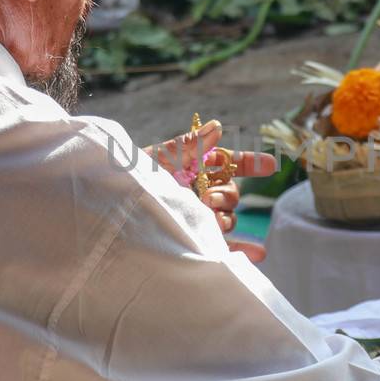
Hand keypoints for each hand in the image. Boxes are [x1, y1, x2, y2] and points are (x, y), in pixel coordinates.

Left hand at [144, 120, 276, 262]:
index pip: (229, 162)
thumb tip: (217, 126)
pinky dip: (243, 250)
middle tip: (207, 200)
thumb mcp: (158, 159)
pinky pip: (224, 246)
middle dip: (226, 194)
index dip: (250, 163)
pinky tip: (258, 254)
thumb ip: (188, 145)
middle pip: (231, 192)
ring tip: (211, 223)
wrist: (110, 207)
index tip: (269, 164)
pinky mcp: (196, 240)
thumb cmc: (130, 178)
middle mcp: (201, 191)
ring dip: (226, 219)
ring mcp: (199, 217)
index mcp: (195, 167)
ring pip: (228, 218)